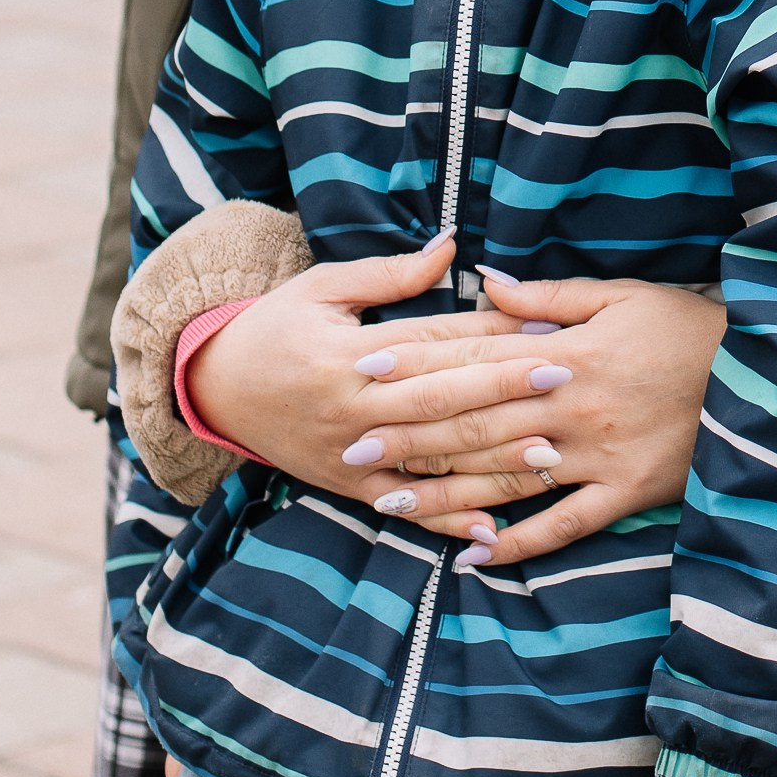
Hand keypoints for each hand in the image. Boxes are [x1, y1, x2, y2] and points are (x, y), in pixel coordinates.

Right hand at [187, 238, 537, 491]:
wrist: (211, 388)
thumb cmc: (273, 327)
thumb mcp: (321, 288)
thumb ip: (389, 274)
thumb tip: (450, 247)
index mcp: (349, 352)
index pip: (434, 343)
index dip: (491, 336)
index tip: (545, 330)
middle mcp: (353, 407)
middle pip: (441, 399)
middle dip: (506, 390)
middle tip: (564, 379)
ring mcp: (351, 454)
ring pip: (433, 459)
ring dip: (492, 459)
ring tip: (548, 452)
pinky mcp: (348, 487)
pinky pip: (406, 508)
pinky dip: (447, 521)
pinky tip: (492, 529)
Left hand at [342, 274, 727, 567]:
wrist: (761, 377)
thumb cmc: (689, 328)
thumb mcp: (624, 296)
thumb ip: (551, 294)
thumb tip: (486, 282)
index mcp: (569, 353)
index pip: (477, 361)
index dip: (419, 367)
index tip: (366, 372)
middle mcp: (574, 408)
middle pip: (478, 424)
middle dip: (412, 435)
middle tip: (353, 445)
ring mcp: (599, 455)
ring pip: (507, 479)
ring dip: (445, 493)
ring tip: (390, 503)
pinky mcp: (626, 493)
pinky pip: (565, 525)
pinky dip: (520, 543)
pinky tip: (475, 553)